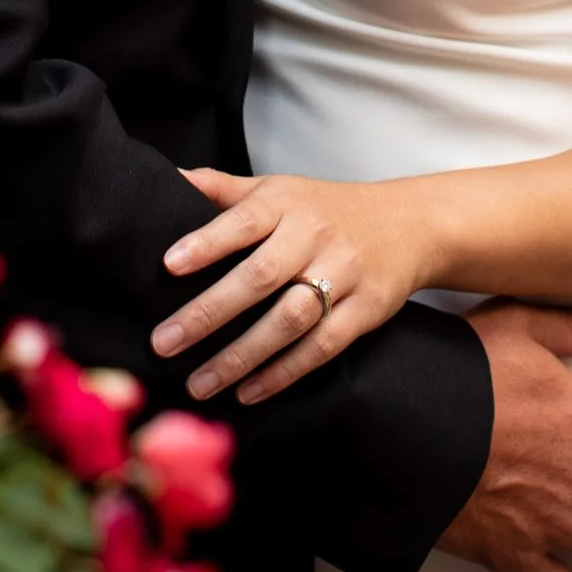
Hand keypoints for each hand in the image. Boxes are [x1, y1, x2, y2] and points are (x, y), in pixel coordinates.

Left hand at [153, 166, 433, 405]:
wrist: (409, 223)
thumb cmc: (325, 209)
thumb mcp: (279, 189)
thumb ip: (225, 189)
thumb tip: (171, 179)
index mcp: (287, 203)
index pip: (244, 220)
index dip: (207, 242)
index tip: (168, 265)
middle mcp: (315, 235)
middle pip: (260, 277)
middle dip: (208, 313)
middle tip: (162, 344)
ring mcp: (345, 273)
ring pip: (289, 319)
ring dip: (241, 356)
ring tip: (199, 384)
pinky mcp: (366, 310)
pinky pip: (322, 346)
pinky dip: (284, 372)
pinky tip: (248, 392)